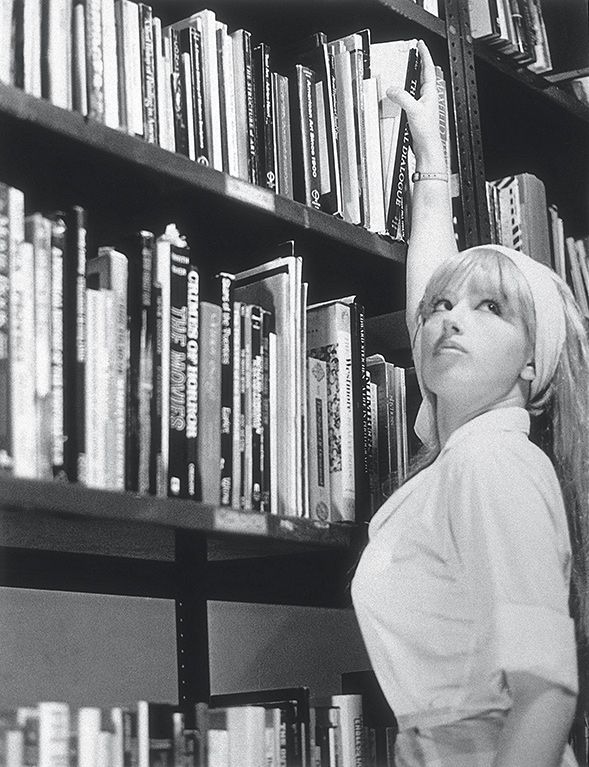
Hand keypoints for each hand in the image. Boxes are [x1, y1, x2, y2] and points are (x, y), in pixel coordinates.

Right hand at [386, 40, 444, 167]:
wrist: (427, 148)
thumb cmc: (426, 132)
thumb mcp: (413, 111)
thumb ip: (402, 98)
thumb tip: (392, 90)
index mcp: (430, 93)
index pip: (428, 68)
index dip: (425, 54)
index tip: (421, 44)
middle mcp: (428, 97)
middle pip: (423, 74)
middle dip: (419, 63)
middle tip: (414, 53)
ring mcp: (423, 104)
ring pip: (417, 85)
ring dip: (412, 77)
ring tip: (407, 69)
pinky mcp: (418, 112)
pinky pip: (411, 97)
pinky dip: (406, 92)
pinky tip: (401, 95)